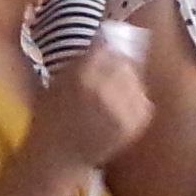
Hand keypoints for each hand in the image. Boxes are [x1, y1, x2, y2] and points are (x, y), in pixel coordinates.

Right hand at [35, 44, 153, 174]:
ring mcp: (123, 108)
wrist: (58, 158)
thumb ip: (80, 60)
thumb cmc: (51, 118)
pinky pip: (144, 101)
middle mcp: (106, 89)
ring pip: (136, 80)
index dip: (104, 48)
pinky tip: (119, 108)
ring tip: (111, 94)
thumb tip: (105, 37)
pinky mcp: (136, 124)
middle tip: (106, 75)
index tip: (100, 53)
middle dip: (116, 64)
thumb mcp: (57, 81)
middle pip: (124, 61)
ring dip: (127, 82)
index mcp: (82, 75)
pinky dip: (135, 101)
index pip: (106, 46)